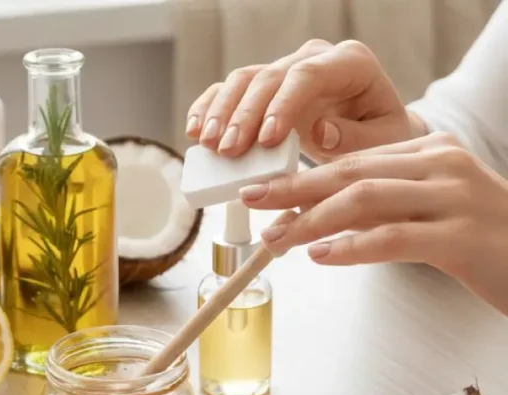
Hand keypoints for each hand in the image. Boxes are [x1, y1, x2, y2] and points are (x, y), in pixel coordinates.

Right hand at [186, 39, 425, 160]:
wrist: (373, 132)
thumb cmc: (381, 136)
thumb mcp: (384, 141)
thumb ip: (357, 137)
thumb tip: (321, 130)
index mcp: (350, 63)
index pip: (308, 74)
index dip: (282, 105)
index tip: (265, 139)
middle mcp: (313, 59)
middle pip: (269, 77)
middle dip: (243, 115)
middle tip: (228, 149)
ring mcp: (284, 70)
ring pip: (243, 80)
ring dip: (221, 112)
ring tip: (209, 145)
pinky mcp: (263, 88)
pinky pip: (229, 90)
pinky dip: (208, 108)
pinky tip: (195, 130)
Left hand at [239, 132, 507, 314]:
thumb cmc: (480, 240)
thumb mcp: (429, 209)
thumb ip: (382, 204)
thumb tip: (316, 215)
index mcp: (431, 152)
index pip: (353, 159)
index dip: (302, 176)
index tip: (262, 191)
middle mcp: (443, 165)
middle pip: (351, 172)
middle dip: (293, 188)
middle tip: (252, 200)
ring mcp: (455, 198)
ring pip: (366, 200)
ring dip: (311, 219)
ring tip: (276, 236)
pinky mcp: (462, 237)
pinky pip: (394, 237)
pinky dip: (352, 246)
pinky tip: (320, 256)